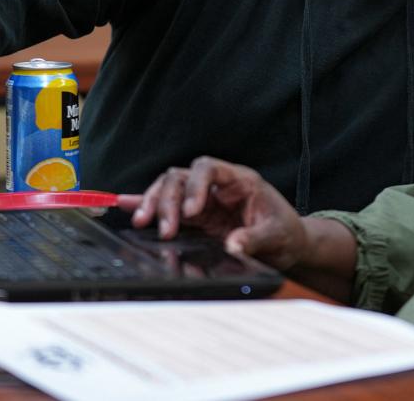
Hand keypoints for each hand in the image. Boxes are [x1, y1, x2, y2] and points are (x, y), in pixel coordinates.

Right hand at [117, 156, 308, 268]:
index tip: (191, 212)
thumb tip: (234, 245)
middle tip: (165, 229)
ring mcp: (204, 199)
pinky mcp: (195, 216)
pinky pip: (167, 206)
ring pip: (169, 190)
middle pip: (181, 178)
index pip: (208, 168)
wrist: (288, 244)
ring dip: (154, 204)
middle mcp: (217, 185)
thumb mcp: (277, 236)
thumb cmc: (286, 233)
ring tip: (142, 223)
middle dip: (168, 200)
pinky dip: (146, 203)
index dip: (195, 186)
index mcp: (239, 181)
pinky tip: (125, 204)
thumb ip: (254, 239)